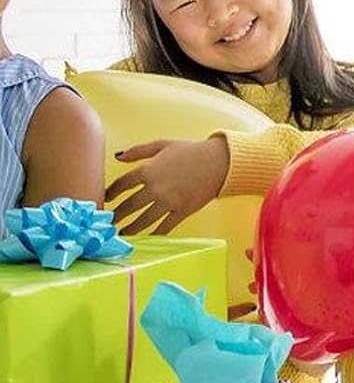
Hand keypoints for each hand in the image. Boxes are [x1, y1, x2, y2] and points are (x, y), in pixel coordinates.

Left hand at [104, 136, 228, 234]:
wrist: (219, 162)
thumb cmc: (191, 150)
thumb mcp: (162, 144)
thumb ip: (139, 151)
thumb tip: (118, 156)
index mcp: (148, 170)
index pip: (121, 184)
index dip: (110, 193)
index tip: (105, 199)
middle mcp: (155, 188)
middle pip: (129, 205)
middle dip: (116, 215)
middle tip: (107, 223)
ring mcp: (169, 201)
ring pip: (144, 219)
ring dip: (131, 228)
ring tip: (122, 233)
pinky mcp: (182, 211)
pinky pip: (165, 226)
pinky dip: (155, 234)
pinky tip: (147, 238)